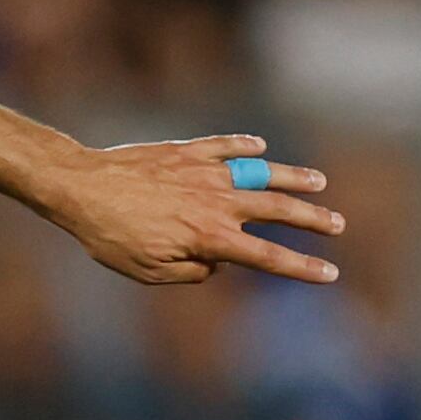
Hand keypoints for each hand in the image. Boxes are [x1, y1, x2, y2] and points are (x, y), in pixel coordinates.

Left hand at [47, 135, 341, 286]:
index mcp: (210, 237)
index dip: (301, 267)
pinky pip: (226, 146)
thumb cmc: (110, 235)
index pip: (267, 256)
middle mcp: (218, 203)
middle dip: (312, 219)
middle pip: (278, 211)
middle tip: (337, 225)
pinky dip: (245, 146)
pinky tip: (260, 147)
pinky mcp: (188, 150)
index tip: (330, 273)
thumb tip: (218, 264)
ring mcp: (206, 172)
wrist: (82, 187)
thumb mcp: (148, 271)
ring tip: (320, 182)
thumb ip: (190, 272)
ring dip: (294, 178)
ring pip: (262, 173)